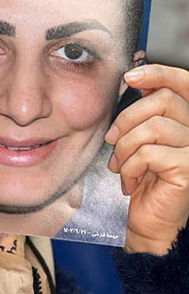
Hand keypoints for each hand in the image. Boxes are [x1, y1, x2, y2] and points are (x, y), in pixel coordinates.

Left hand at [105, 64, 188, 255]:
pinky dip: (129, 166)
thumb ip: (140, 113)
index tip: (130, 77)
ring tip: (121, 165)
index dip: (159, 73)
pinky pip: (148, 152)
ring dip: (125, 147)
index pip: (182, 83)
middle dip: (126, 119)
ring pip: (152, 127)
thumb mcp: (137, 138)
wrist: (146, 219)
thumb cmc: (141, 177)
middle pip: (162, 100)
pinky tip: (129, 180)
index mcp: (185, 120)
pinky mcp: (188, 167)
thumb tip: (130, 81)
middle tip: (112, 140)